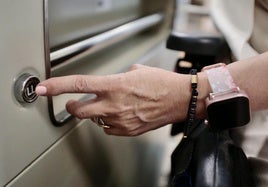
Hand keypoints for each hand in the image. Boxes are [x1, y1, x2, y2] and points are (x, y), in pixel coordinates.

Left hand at [36, 64, 193, 135]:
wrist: (179, 99)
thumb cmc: (161, 83)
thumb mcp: (135, 71)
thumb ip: (116, 79)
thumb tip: (109, 85)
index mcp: (114, 85)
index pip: (78, 85)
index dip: (57, 87)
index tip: (44, 89)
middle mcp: (114, 104)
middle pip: (79, 110)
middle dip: (72, 107)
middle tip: (72, 104)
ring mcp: (120, 120)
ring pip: (95, 120)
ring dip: (97, 113)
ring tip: (111, 106)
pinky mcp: (127, 131)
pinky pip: (109, 129)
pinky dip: (109, 122)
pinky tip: (119, 115)